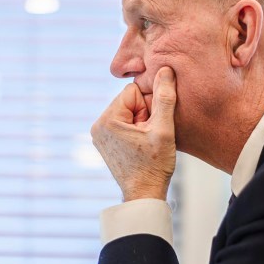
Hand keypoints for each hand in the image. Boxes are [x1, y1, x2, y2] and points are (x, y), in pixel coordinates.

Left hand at [91, 66, 176, 200]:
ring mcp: (99, 135)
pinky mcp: (104, 141)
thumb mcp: (164, 129)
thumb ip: (165, 97)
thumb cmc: (154, 166)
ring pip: (128, 111)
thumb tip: (165, 69)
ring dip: (141, 123)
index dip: (148, 106)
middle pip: (129, 101)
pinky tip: (140, 146)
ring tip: (145, 142)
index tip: (151, 127)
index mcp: (107, 120)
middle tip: (149, 137)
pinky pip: (123, 123)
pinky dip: (135, 130)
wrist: (144, 194)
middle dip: (144, 114)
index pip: (133, 92)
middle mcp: (98, 125)